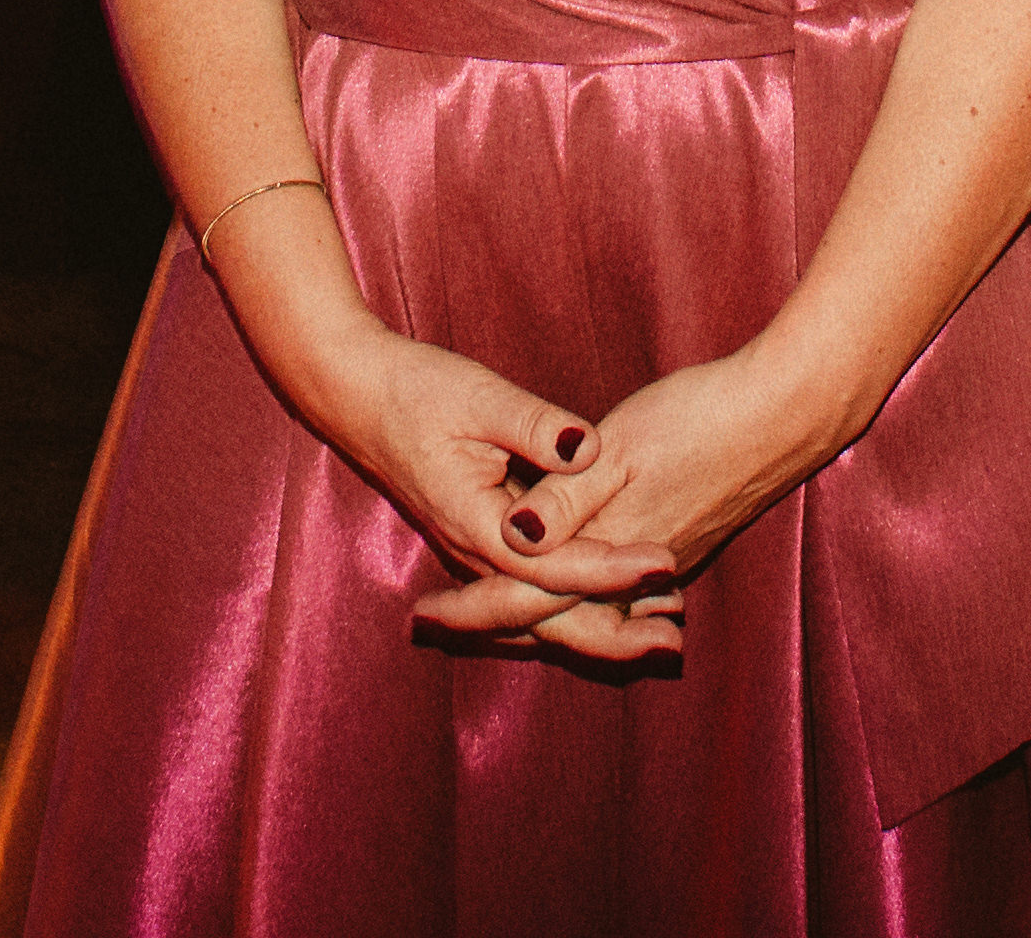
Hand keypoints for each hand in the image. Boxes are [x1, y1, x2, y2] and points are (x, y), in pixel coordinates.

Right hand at [293, 326, 635, 644]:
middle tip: (673, 640)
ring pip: (539, 613)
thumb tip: (586, 448)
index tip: (664, 559)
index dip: (612, 564)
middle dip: (612, 633)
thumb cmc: (417, 391)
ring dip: (597, 627)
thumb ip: (535, 427)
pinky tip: (613, 607)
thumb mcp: (480, 398)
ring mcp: (475, 554)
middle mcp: (475, 553)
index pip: (554, 563)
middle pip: (548, 616)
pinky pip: (530, 594)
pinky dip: (573, 606)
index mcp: (476, 524)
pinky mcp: (481, 542)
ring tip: (658, 636)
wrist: (357, 396)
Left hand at [416, 345, 838, 658]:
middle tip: (435, 622)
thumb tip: (513, 539)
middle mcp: (633, 573)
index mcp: (608, 546)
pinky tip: (566, 582)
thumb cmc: (701, 420)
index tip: (422, 617)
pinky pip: (613, 592)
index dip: (471, 606)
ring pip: (583, 608)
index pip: (526, 596)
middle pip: (551, 616)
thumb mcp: (623, 449)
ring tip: (485, 612)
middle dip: (493, 622)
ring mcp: (662, 561)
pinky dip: (577, 598)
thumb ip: (565, 499)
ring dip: (534, 615)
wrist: (786, 416)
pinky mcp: (681, 542)